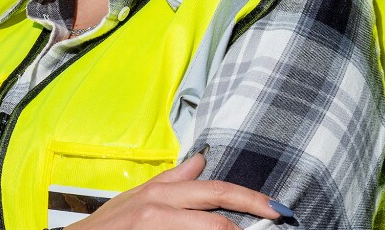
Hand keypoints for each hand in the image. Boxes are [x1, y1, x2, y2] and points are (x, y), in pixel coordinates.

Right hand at [70, 151, 286, 228]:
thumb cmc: (107, 227)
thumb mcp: (139, 195)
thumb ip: (172, 179)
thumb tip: (201, 161)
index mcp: (160, 192)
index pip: (215, 190)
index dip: (250, 198)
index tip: (275, 208)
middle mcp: (158, 207)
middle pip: (218, 213)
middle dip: (251, 215)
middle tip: (276, 218)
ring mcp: (155, 228)